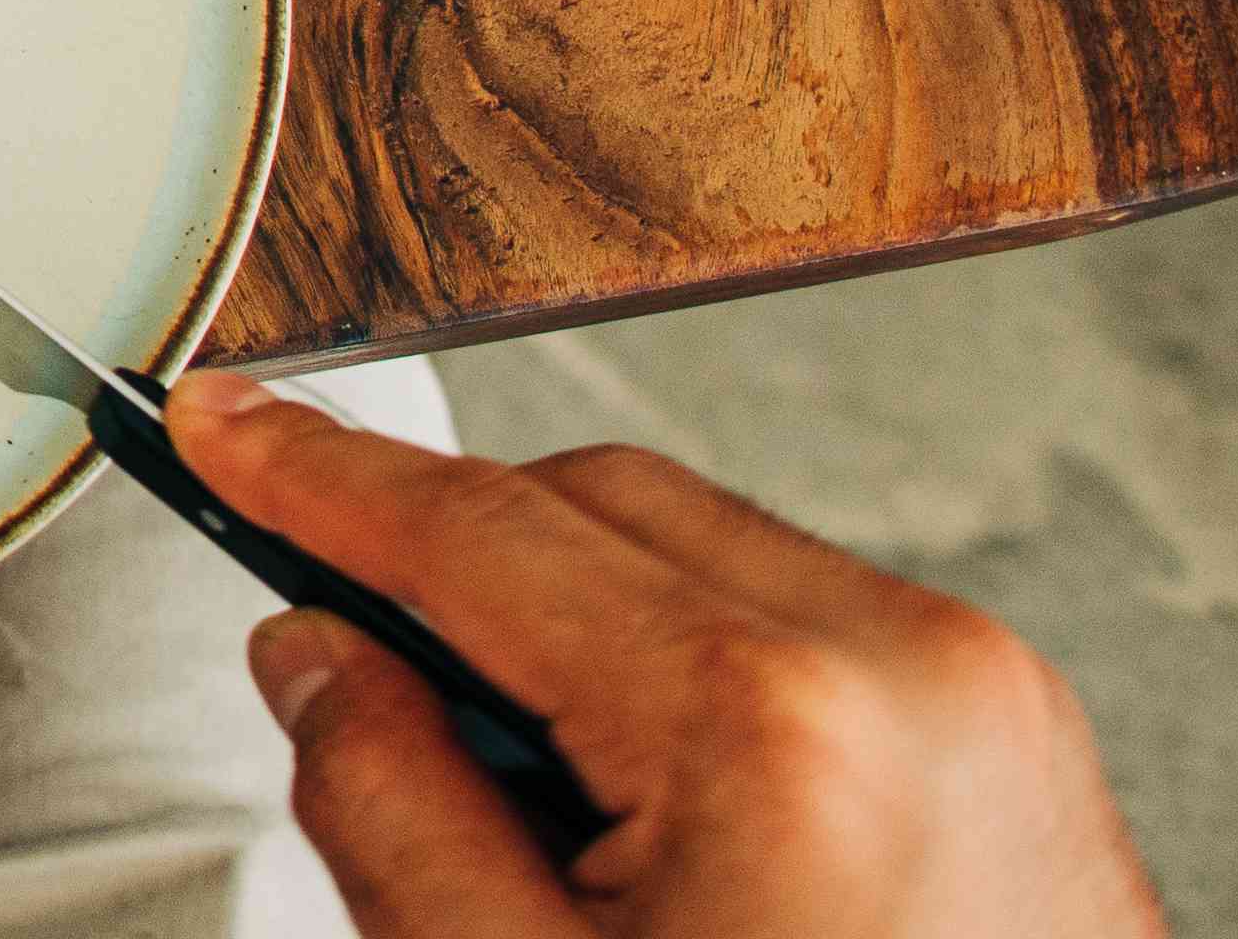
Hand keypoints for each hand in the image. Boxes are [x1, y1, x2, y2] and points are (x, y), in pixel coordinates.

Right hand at [171, 372, 1163, 938]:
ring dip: (577, 617)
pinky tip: (656, 808)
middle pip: (592, 504)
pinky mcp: (1017, 735)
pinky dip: (692, 666)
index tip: (219, 429)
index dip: (314, 473)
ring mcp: (986, 696)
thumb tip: (316, 655)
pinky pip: (803, 616)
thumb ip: (387, 805)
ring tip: (547, 808)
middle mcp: (906, 670)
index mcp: (772, 726)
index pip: (477, 530)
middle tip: (352, 668)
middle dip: (454, 561)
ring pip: (696, 548)